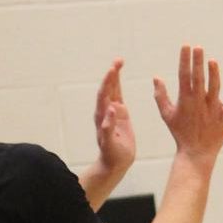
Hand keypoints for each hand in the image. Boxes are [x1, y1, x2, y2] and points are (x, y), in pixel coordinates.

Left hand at [90, 60, 135, 181]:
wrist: (115, 162)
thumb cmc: (111, 155)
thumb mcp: (110, 144)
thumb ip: (108, 128)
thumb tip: (111, 110)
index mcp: (102, 117)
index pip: (104, 95)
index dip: (107, 83)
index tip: (112, 71)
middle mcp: (105, 111)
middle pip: (107, 89)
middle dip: (111, 74)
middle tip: (118, 60)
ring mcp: (112, 111)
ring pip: (112, 90)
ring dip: (114, 76)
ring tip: (119, 62)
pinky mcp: (120, 113)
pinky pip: (118, 95)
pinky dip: (119, 84)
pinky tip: (119, 76)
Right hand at [153, 46, 222, 165]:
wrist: (196, 153)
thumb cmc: (180, 133)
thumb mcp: (167, 114)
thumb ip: (160, 96)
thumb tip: (156, 78)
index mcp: (185, 100)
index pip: (184, 76)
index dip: (185, 60)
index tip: (186, 46)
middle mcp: (199, 103)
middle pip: (199, 79)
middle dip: (198, 62)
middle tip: (198, 47)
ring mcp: (212, 110)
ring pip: (214, 89)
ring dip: (214, 75)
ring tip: (212, 61)